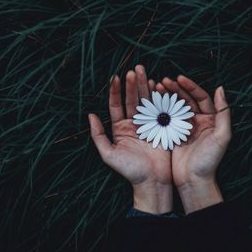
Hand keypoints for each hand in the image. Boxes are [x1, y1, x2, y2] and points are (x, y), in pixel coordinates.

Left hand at [88, 65, 171, 213]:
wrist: (152, 181)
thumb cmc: (130, 171)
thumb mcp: (109, 154)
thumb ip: (98, 135)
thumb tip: (90, 115)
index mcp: (120, 129)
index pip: (116, 105)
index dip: (115, 91)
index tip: (116, 77)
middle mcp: (133, 124)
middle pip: (132, 100)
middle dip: (132, 84)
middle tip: (134, 69)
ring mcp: (148, 124)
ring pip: (145, 102)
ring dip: (144, 87)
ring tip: (144, 72)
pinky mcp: (161, 127)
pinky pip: (159, 109)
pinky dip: (158, 97)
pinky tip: (157, 85)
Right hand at [157, 75, 231, 212]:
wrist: (193, 181)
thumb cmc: (209, 160)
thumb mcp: (222, 136)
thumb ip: (224, 112)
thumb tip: (220, 89)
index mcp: (210, 119)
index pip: (201, 97)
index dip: (191, 86)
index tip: (179, 78)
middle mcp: (197, 121)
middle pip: (186, 99)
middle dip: (176, 89)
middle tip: (164, 81)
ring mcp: (184, 128)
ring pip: (175, 107)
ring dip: (167, 96)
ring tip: (157, 87)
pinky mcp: (172, 135)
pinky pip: (166, 118)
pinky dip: (160, 109)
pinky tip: (152, 102)